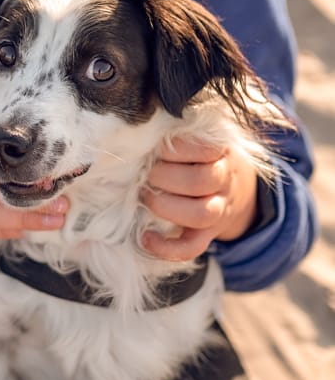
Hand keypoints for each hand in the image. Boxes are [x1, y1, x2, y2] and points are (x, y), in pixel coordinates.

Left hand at [140, 136, 259, 261]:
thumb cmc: (203, 157)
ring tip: (144, 197)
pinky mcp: (207, 234)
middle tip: (146, 174)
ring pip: (200, 214)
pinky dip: (167, 248)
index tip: (157, 147)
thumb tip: (143, 131)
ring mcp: (218, 210)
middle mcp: (224, 181)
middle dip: (165, 177)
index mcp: (221, 153)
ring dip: (166, 207)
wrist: (237, 188)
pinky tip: (146, 238)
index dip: (175, 149)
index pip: (205, 149)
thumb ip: (181, 133)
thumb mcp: (202, 137)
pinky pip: (192, 247)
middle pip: (200, 181)